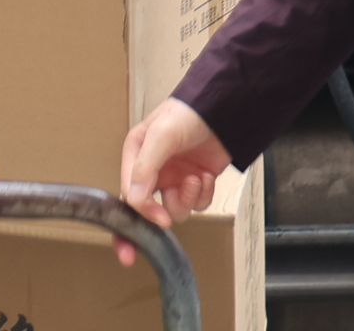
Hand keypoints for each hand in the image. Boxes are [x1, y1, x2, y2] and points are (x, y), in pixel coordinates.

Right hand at [115, 98, 230, 263]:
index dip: (132, 217)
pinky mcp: (195, 182)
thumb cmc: (188, 113)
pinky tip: (205, 175)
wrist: (225, 109)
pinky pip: (196, 204)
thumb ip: (145, 167)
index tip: (141, 235)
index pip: (128, 194)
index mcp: (136, 156)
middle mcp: (153, 170)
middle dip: (152, 223)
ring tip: (194, 179)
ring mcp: (175, 178)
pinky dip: (202, 194)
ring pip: (175, 208)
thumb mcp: (162, 135)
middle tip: (150, 244)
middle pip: (146, 209)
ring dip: (187, 198)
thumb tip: (134, 200)